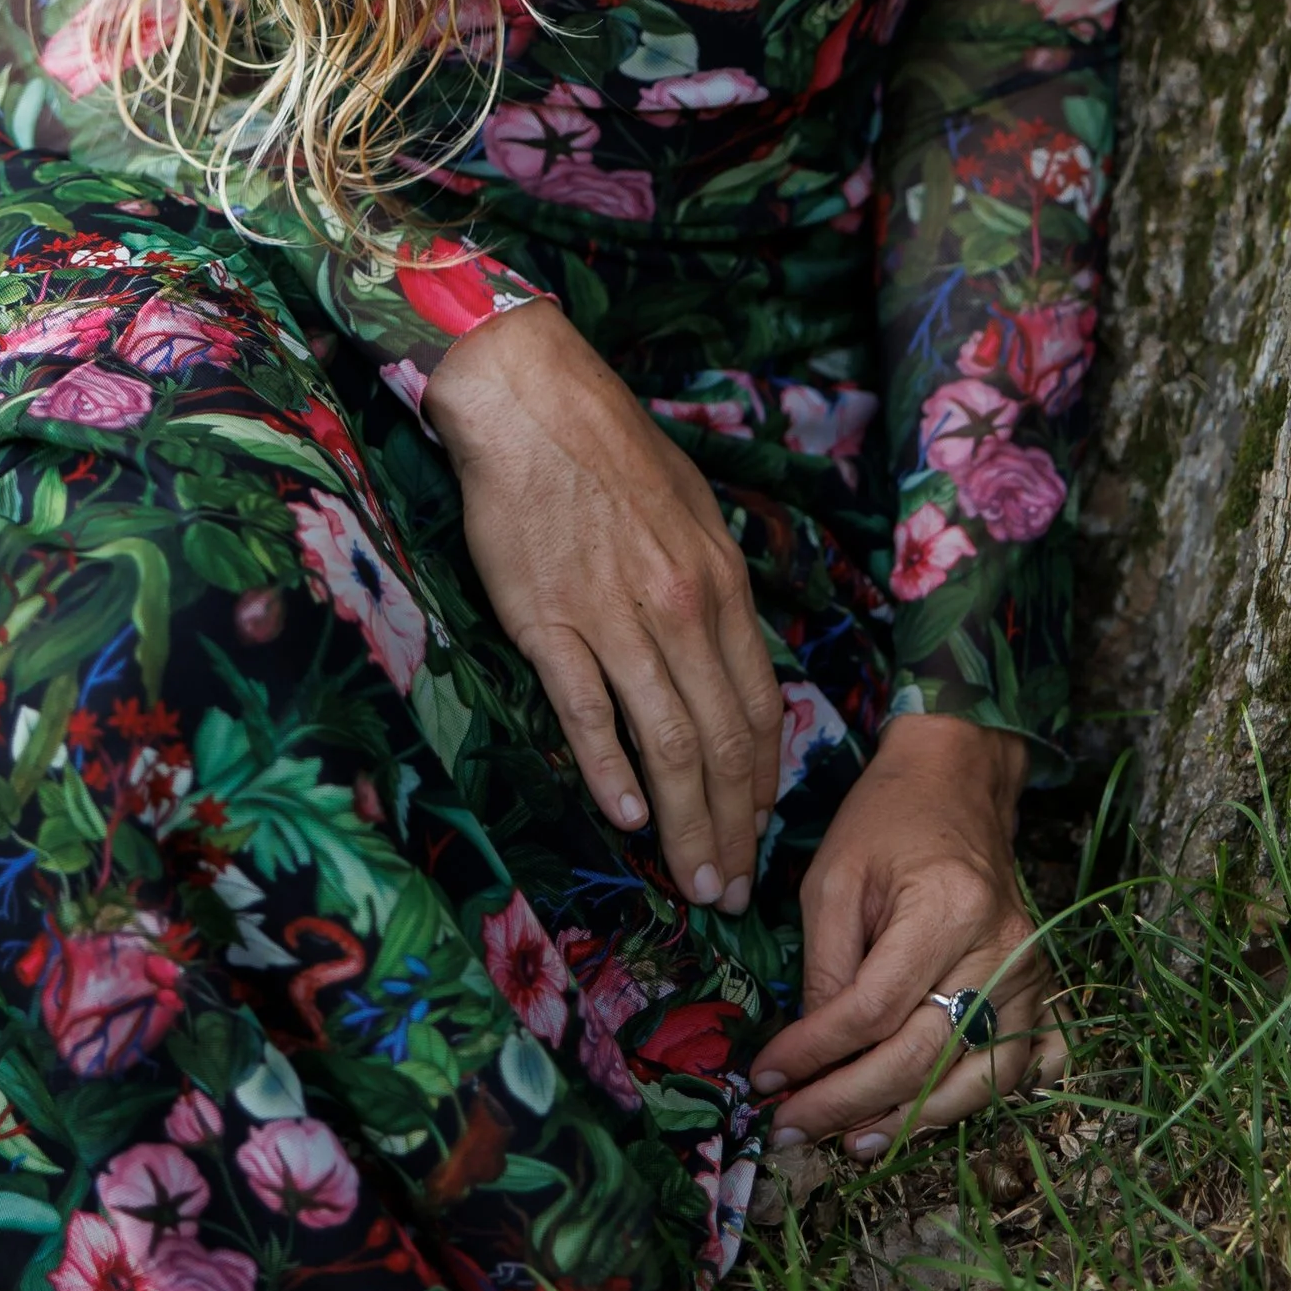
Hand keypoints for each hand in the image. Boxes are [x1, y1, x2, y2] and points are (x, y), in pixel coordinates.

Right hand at [426, 300, 781, 913]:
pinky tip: (622, 816)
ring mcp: (615, 619)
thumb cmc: (612, 452)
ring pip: (665, 744)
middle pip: (720, 744)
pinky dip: (609, 772)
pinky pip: (589, 714)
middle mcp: (681, 610)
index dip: (760, 782)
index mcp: (721, 585)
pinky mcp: (549, 623)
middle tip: (729, 889)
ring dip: (683, 823)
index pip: (758, 710)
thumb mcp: (694, 514)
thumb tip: (727, 662)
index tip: (756, 830)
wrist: (530, 401)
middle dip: (731, 828)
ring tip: (689, 878)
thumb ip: (713, 594)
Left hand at [750, 711, 1057, 1151]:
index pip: (873, 1011)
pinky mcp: (1041, 989)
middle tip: (790, 1128)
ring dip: (909, 1121)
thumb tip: (809, 1050)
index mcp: (947, 908)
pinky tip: (924, 1120)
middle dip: (849, 1103)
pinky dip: (970, 1103)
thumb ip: (826, 965)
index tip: (767, 1079)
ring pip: (976, 1079)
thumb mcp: (834, 879)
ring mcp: (1033, 974)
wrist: (958, 781)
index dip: (815, 1054)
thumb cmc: (886, 822)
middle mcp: (1003, 949)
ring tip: (849, 1143)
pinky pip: (1016, 1069)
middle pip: (923, 1055)